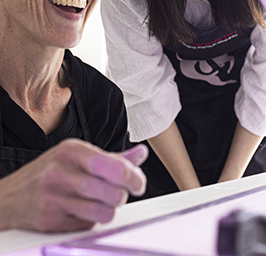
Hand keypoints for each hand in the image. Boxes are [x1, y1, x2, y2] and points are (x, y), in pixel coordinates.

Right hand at [0, 139, 147, 232]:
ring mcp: (53, 198)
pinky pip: (86, 226)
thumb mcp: (80, 156)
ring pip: (101, 212)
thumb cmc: (50, 172)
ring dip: (109, 210)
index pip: (113, 166)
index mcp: (72, 150)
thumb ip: (112, 157)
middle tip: (119, 194)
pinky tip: (84, 211)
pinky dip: (92, 221)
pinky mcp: (50, 221)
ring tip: (104, 203)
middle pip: (110, 191)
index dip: (133, 177)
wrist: (10, 196)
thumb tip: (141, 154)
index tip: (138, 184)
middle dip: (121, 196)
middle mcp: (61, 172)